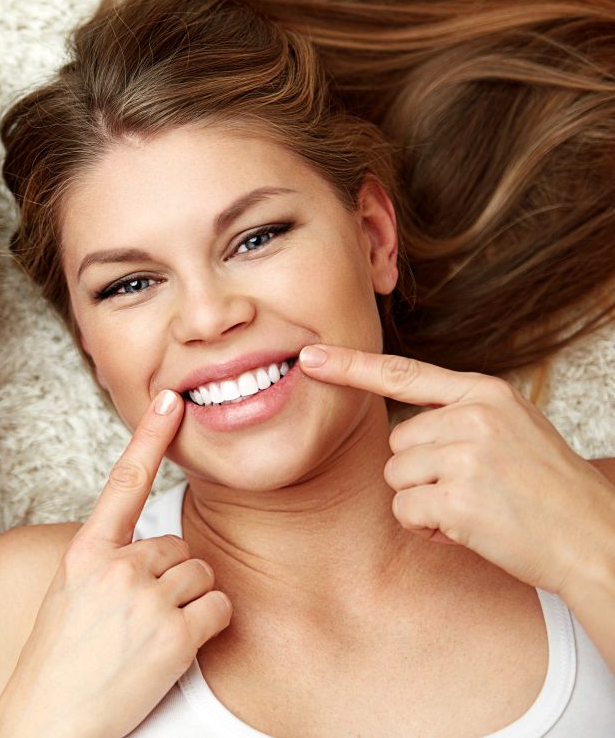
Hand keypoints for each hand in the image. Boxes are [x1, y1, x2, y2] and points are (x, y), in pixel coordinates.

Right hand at [0, 390, 231, 737]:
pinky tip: (176, 648)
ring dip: (191, 602)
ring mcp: (145, 601)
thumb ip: (107, 563)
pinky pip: (219, 610)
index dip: (150, 437)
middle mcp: (116, 568)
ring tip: (152, 635)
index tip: (172, 400)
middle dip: (173, 577)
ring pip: (202, 575)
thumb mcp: (68, 596)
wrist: (47, 721)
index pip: (123, 482)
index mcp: (85, 553)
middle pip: (179, 546)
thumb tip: (155, 550)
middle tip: (142, 616)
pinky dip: (209, 627)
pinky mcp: (174, 637)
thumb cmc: (57, 663)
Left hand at [299, 344, 614, 599]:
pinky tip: (471, 529)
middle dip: (421, 472)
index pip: (403, 373)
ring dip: (424, 501)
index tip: (310, 358)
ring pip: (396, 476)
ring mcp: (466, 456)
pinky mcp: (458, 499)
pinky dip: (428, 527)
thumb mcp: (514, 428)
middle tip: (473, 488)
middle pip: (395, 441)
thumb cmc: (550, 490)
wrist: (596, 539)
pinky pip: (405, 510)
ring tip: (476, 507)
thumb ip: (461, 415)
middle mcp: (474, 416)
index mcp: (486, 393)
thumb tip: (404, 423)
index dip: (350, 366)